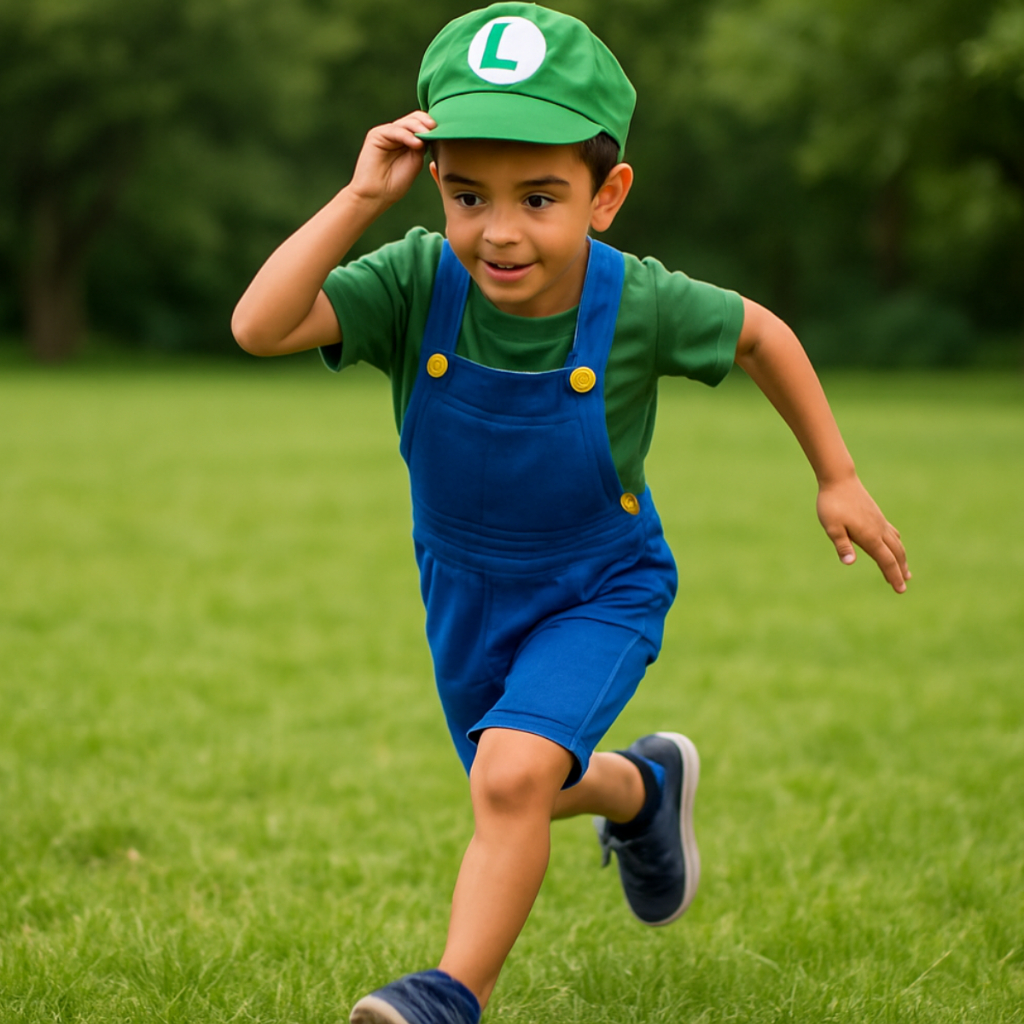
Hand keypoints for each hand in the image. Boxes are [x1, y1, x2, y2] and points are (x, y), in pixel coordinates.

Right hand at [348, 110, 435, 208]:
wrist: (376, 195)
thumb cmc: (395, 183)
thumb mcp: (415, 161)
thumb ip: (422, 146)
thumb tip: (430, 131)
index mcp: (406, 139)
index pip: (421, 124)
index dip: (432, 126)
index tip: (445, 131)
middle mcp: (396, 133)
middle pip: (414, 119)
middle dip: (427, 123)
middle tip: (437, 130)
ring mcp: (386, 133)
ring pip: (405, 123)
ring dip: (419, 128)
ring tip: (428, 135)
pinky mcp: (376, 135)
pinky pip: (394, 130)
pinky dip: (407, 135)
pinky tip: (416, 143)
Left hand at [816, 475, 910, 592]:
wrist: (839, 480)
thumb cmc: (832, 504)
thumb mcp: (832, 527)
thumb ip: (842, 545)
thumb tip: (850, 562)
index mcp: (869, 536)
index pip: (886, 561)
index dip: (893, 576)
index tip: (900, 590)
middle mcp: (879, 530)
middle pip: (895, 554)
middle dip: (900, 570)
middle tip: (903, 586)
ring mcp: (879, 522)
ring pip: (896, 543)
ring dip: (901, 558)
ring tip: (905, 571)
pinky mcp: (876, 515)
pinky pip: (891, 533)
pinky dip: (896, 544)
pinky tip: (895, 545)